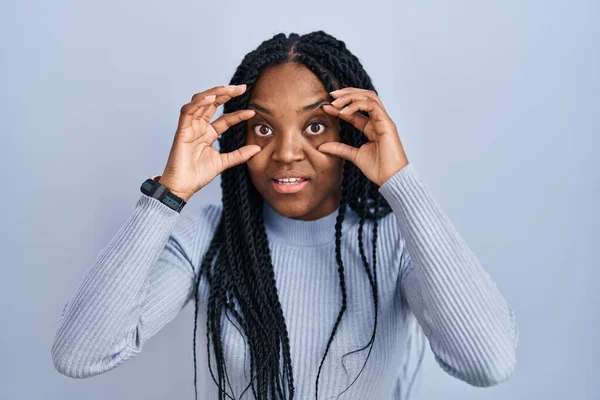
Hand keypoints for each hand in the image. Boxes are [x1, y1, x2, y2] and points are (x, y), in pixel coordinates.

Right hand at [159, 85, 259, 200]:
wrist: (183, 187)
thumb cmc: (198, 175)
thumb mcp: (224, 162)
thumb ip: (240, 155)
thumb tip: (257, 148)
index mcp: (208, 134)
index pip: (225, 119)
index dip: (238, 114)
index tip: (253, 111)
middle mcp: (199, 127)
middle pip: (212, 104)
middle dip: (226, 93)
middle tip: (241, 88)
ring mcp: (190, 127)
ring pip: (200, 102)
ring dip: (214, 93)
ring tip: (228, 89)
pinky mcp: (181, 130)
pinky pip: (188, 111)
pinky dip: (199, 103)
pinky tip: (211, 98)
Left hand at [318, 88, 408, 186]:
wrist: (390, 179)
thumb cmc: (378, 169)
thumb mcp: (354, 156)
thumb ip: (340, 149)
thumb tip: (322, 146)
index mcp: (372, 127)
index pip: (355, 111)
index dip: (340, 107)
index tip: (325, 107)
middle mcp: (378, 120)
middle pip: (364, 97)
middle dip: (347, 93)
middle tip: (331, 95)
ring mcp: (384, 120)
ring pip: (369, 97)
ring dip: (351, 96)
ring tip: (336, 101)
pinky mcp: (387, 123)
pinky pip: (372, 106)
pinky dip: (357, 105)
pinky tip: (344, 111)